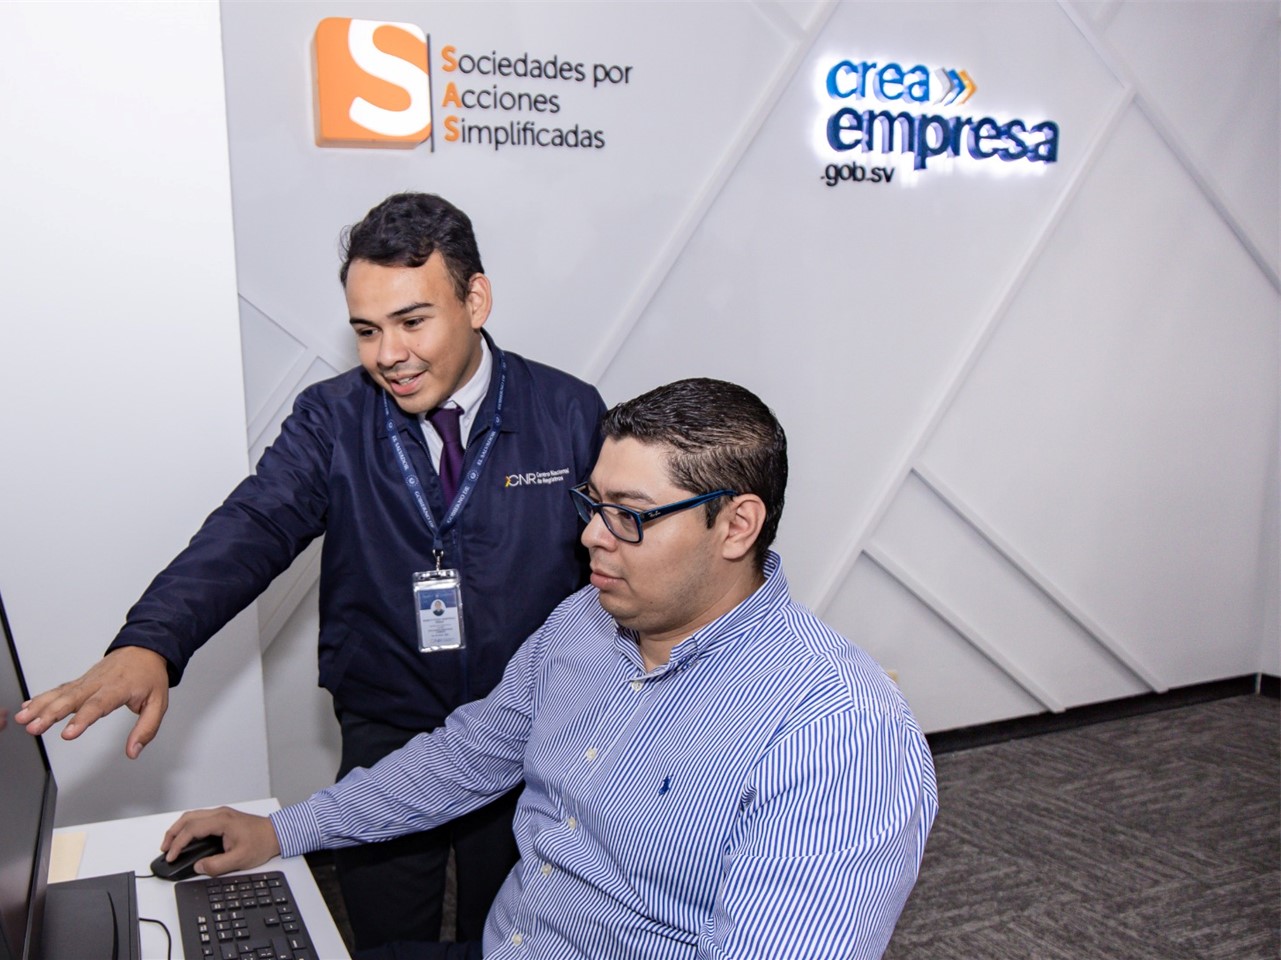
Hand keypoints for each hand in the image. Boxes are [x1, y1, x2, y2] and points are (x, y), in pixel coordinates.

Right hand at [15, 647, 170, 758]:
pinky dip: (42, 698)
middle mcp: (99, 683)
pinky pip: (59, 689)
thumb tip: (134, 751)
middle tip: (34, 727)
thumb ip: (146, 728)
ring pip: (61, 693)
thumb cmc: (150, 675)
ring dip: (40, 706)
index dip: (82, 719)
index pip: (98, 705)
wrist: (145, 649)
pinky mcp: (80, 681)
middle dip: (51, 714)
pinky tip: (27, 707)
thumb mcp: (159, 702)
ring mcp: (87, 681)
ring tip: (24, 719)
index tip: (68, 734)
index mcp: (119, 688)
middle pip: (72, 699)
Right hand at [161, 807, 281, 877]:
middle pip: (188, 818)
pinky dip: (188, 828)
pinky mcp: (223, 818)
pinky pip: (199, 819)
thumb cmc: (262, 843)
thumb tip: (199, 867)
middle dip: (172, 833)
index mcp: (222, 821)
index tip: (171, 856)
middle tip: (164, 849)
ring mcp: (221, 814)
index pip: (192, 829)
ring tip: (170, 845)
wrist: (277, 834)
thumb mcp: (239, 859)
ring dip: (179, 829)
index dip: (178, 844)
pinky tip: (185, 839)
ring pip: (192, 816)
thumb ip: (217, 865)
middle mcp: (220, 814)